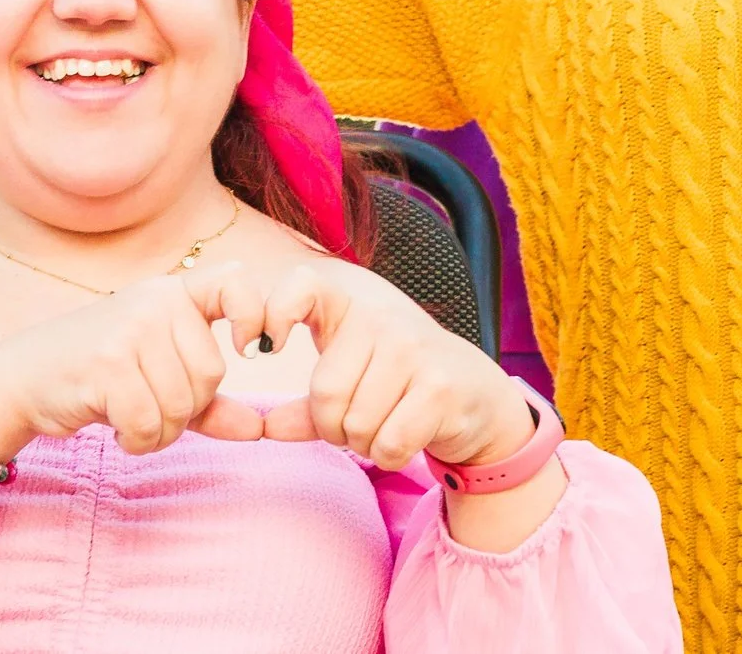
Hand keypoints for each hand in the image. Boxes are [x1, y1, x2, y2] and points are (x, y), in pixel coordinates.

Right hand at [0, 267, 268, 456]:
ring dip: (160, 432)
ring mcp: (129, 329)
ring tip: (130, 417)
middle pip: (212, 373)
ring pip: (182, 405)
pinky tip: (116, 428)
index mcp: (172, 293)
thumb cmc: (97, 376)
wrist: (24, 378)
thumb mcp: (157, 377)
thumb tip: (259, 430)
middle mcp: (154, 301)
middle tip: (150, 407)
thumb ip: (210, 402)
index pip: (236, 280)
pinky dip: (137, 441)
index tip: (250, 350)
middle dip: (187, 410)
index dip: (254, 315)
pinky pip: (149, 423)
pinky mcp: (107, 364)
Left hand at [208, 258, 535, 471]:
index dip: (274, 314)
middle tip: (354, 425)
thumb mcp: (350, 380)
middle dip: (333, 428)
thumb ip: (306, 406)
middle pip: (325, 393)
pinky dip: (389, 456)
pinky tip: (407, 437)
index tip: (264, 347)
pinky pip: (388, 444)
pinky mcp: (439, 386)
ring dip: (364, 445)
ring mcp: (413, 348)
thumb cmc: (398, 384)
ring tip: (385, 426)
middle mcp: (381, 317)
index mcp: (350, 304)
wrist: (477, 394)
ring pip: (355, 425)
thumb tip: (265, 427)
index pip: (301, 285)